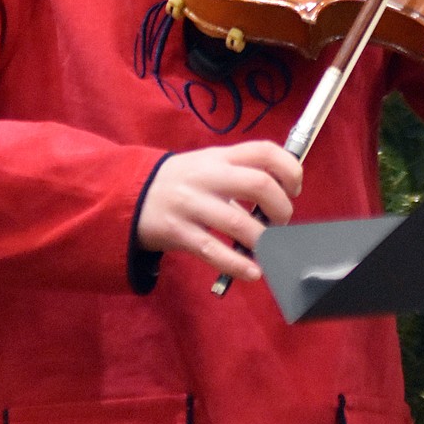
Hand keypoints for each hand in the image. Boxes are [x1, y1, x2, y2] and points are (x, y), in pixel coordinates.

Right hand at [136, 141, 302, 282]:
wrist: (130, 194)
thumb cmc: (182, 181)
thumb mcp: (209, 165)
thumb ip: (240, 173)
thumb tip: (281, 197)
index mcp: (220, 157)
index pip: (264, 151)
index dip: (289, 170)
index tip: (294, 189)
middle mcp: (208, 176)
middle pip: (259, 184)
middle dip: (281, 209)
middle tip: (281, 224)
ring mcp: (192, 204)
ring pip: (239, 223)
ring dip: (263, 242)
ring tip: (269, 250)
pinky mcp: (179, 232)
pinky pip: (214, 251)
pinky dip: (239, 264)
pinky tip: (253, 272)